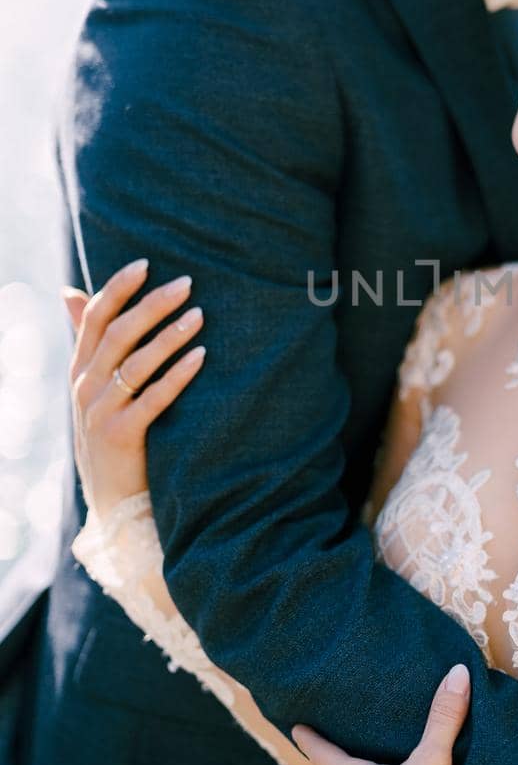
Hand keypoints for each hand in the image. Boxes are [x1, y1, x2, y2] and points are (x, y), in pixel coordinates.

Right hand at [62, 258, 205, 519]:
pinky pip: (154, 398)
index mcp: (80, 369)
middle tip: (188, 282)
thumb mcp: (94, 388)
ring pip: (136, 362)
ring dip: (170, 335)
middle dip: (152, 304)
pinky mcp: (121, 436)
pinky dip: (179, 375)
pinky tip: (202, 356)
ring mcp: (100, 412)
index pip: (95, 317)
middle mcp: (84, 387)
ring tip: (201, 315)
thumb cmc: (112, 434)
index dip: (119, 287)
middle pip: (118, 333)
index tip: (147, 262)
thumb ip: (89, 342)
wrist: (113, 501)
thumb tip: (69, 292)